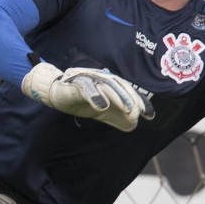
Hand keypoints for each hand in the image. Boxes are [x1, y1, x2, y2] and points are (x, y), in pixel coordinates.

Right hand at [21, 63, 154, 131]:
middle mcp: (102, 78)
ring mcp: (89, 78)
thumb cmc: (80, 100)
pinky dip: (96, 96)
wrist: (55, 93)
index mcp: (110, 84)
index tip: (150, 116)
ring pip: (107, 85)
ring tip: (128, 110)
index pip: (128, 91)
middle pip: (121, 86)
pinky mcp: (76, 82)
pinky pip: (87, 88)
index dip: (140, 102)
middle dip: (132, 99)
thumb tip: (132, 126)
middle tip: (139, 114)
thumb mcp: (101, 111)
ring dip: (119, 97)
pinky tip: (102, 107)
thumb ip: (116, 117)